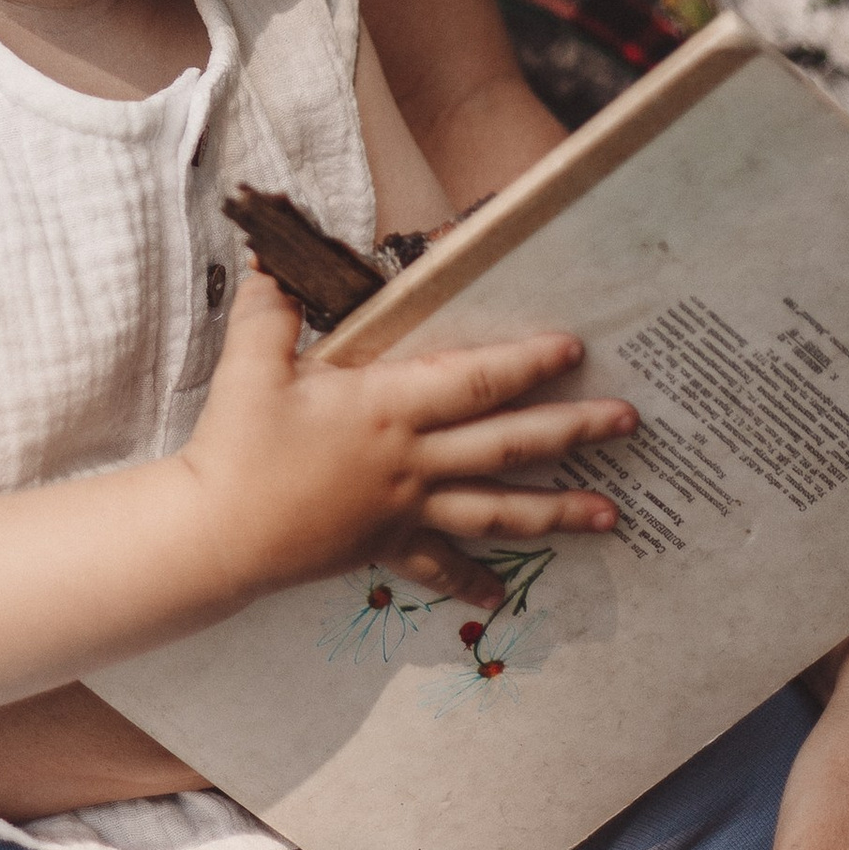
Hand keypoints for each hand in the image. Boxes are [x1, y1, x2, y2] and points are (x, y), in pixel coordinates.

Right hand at [176, 268, 636, 611]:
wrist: (219, 530)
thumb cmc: (237, 443)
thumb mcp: (251, 362)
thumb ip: (272, 306)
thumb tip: (271, 254)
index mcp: (387, 407)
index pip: (473, 379)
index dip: (526, 362)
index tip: (573, 348)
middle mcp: (412, 459)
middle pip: (507, 443)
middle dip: (574, 430)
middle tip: (629, 422)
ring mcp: (405, 508)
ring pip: (495, 509)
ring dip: (558, 512)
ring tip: (612, 516)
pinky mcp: (385, 546)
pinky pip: (439, 565)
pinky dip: (473, 581)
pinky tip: (504, 594)